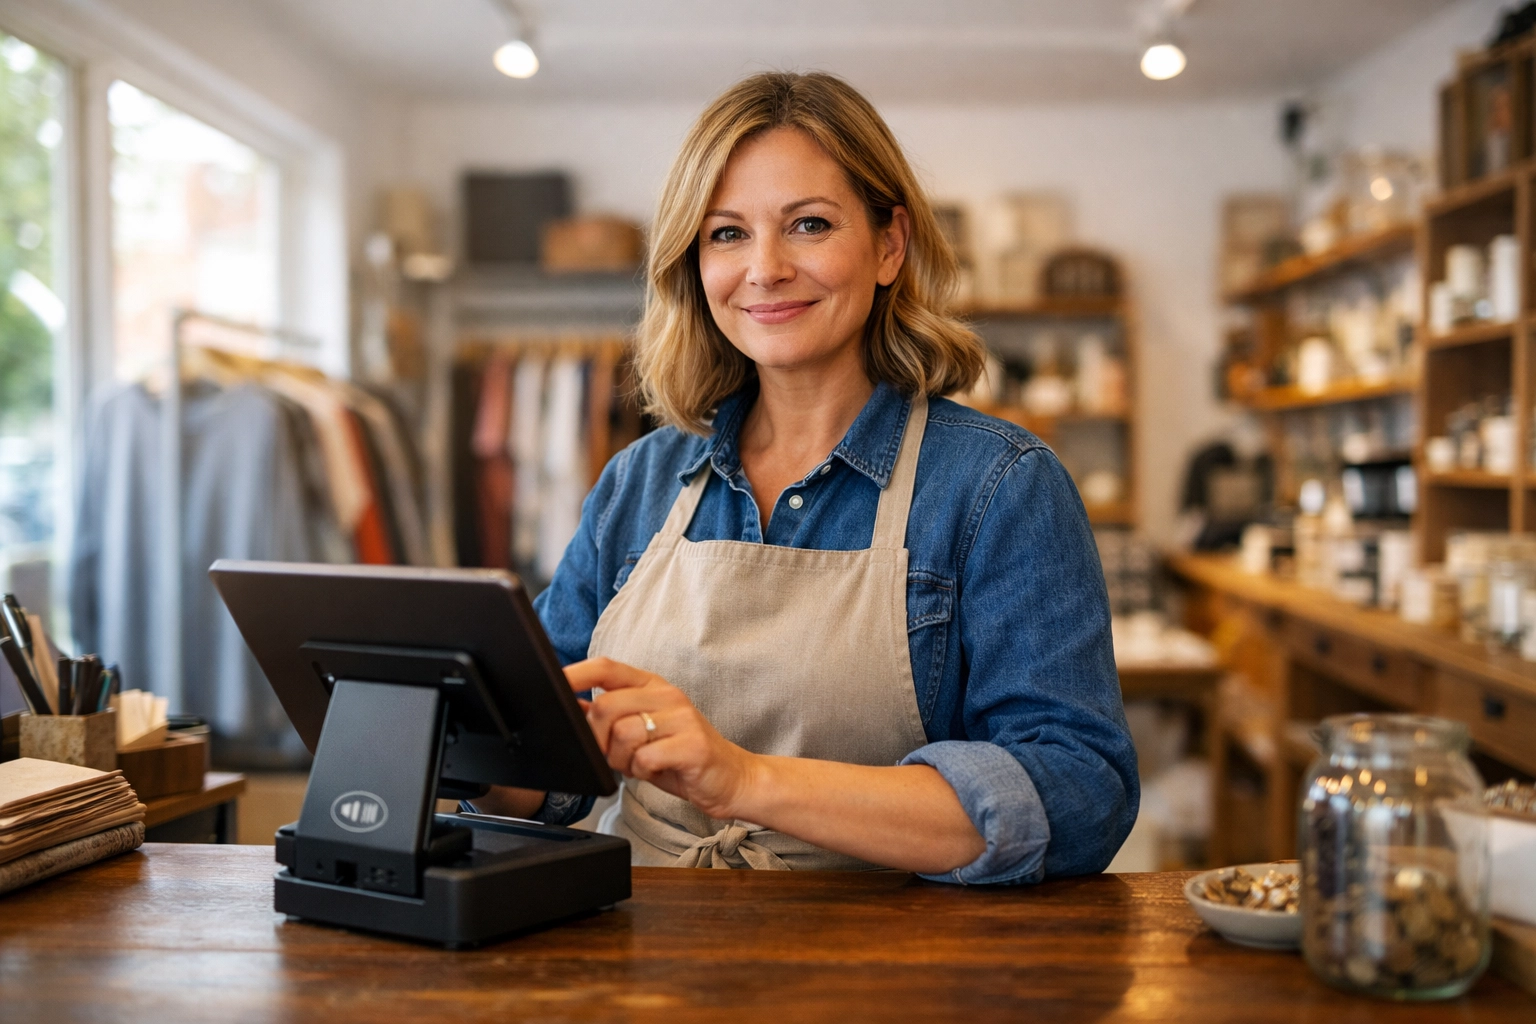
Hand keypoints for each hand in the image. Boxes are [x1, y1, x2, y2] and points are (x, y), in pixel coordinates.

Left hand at [566, 657, 758, 819]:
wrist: (732, 778)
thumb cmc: (681, 754)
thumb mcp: (641, 730)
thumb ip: (608, 717)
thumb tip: (568, 704)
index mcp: (652, 685)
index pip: (606, 667)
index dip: (576, 675)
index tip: (554, 685)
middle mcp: (668, 695)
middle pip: (607, 706)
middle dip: (598, 739)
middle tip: (611, 755)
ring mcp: (683, 718)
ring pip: (623, 733)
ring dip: (621, 759)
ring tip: (637, 764)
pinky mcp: (693, 745)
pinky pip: (645, 757)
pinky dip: (641, 770)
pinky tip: (654, 770)